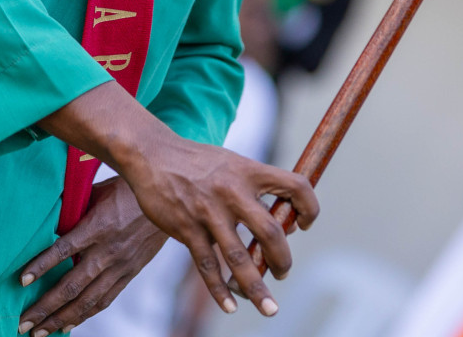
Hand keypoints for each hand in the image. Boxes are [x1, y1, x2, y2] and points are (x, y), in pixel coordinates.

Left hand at [16, 178, 166, 335]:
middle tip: (22, 323)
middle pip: (72, 285)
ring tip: (40, 332)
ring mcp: (119, 266)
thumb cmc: (128, 190)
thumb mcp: (98, 190)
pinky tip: (68, 325)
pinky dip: (85, 315)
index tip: (21, 281)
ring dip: (61, 319)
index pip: (64, 250)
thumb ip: (75, 207)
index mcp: (98, 226)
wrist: (170, 202)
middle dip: (45, 307)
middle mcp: (107, 251)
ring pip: (87, 300)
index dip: (41, 266)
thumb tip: (48, 217)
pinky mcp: (129, 274)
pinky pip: (104, 300)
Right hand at [120, 133, 315, 318]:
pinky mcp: (187, 228)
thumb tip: (278, 220)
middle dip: (282, 260)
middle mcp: (232, 191)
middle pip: (270, 232)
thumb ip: (254, 186)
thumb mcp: (232, 162)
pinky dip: (220, 290)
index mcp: (249, 171)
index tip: (304, 225)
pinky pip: (208, 266)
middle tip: (283, 272)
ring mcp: (209, 212)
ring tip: (270, 308)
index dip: (309, 207)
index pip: (295, 186)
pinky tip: (231, 306)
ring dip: (257, 287)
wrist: (152, 154)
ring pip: (239, 257)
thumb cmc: (197, 161)